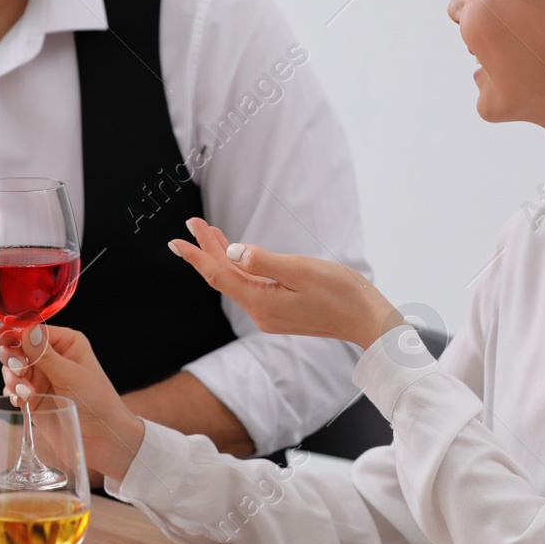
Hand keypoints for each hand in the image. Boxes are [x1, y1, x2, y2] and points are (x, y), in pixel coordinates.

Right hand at [0, 323, 143, 481]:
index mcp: (66, 343)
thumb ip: (46, 354)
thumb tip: (27, 330)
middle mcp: (51, 357)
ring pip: (12, 368)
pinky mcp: (34, 397)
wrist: (103, 439)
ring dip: (12, 377)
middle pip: (17, 346)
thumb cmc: (97, 402)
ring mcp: (41, 377)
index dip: (13, 332)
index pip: (33, 330)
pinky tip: (22, 400)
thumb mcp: (71, 376)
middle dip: (11, 357)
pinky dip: (13, 392)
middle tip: (18, 370)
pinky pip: (13, 388)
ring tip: (26, 392)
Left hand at [168, 217, 399, 349]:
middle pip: (225, 277)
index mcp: (261, 302)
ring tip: (209, 232)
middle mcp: (261, 312)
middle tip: (193, 223)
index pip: (218, 275)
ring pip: (238, 281)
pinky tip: (238, 256)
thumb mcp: (301, 270)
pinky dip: (241, 267)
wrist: (367, 320)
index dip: (197, 255)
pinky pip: (252, 286)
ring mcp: (271, 313)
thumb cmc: (341, 293)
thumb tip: (233, 252)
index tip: (177, 240)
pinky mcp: (282, 311)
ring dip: (223, 256)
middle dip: (207, 250)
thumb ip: (263, 261)